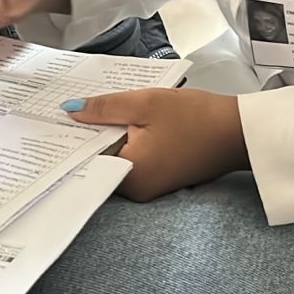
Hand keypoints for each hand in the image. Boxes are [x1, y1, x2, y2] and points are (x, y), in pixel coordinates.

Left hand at [64, 88, 247, 201]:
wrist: (240, 132)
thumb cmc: (197, 117)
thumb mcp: (146, 103)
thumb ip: (105, 107)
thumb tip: (69, 110)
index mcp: (130, 175)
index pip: (86, 158)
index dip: (71, 136)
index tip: (54, 118)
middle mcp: (137, 189)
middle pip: (100, 159)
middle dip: (88, 134)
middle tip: (69, 107)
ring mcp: (150, 186)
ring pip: (116, 157)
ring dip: (108, 136)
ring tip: (93, 109)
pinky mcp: (161, 178)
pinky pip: (133, 159)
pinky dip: (127, 141)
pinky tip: (123, 120)